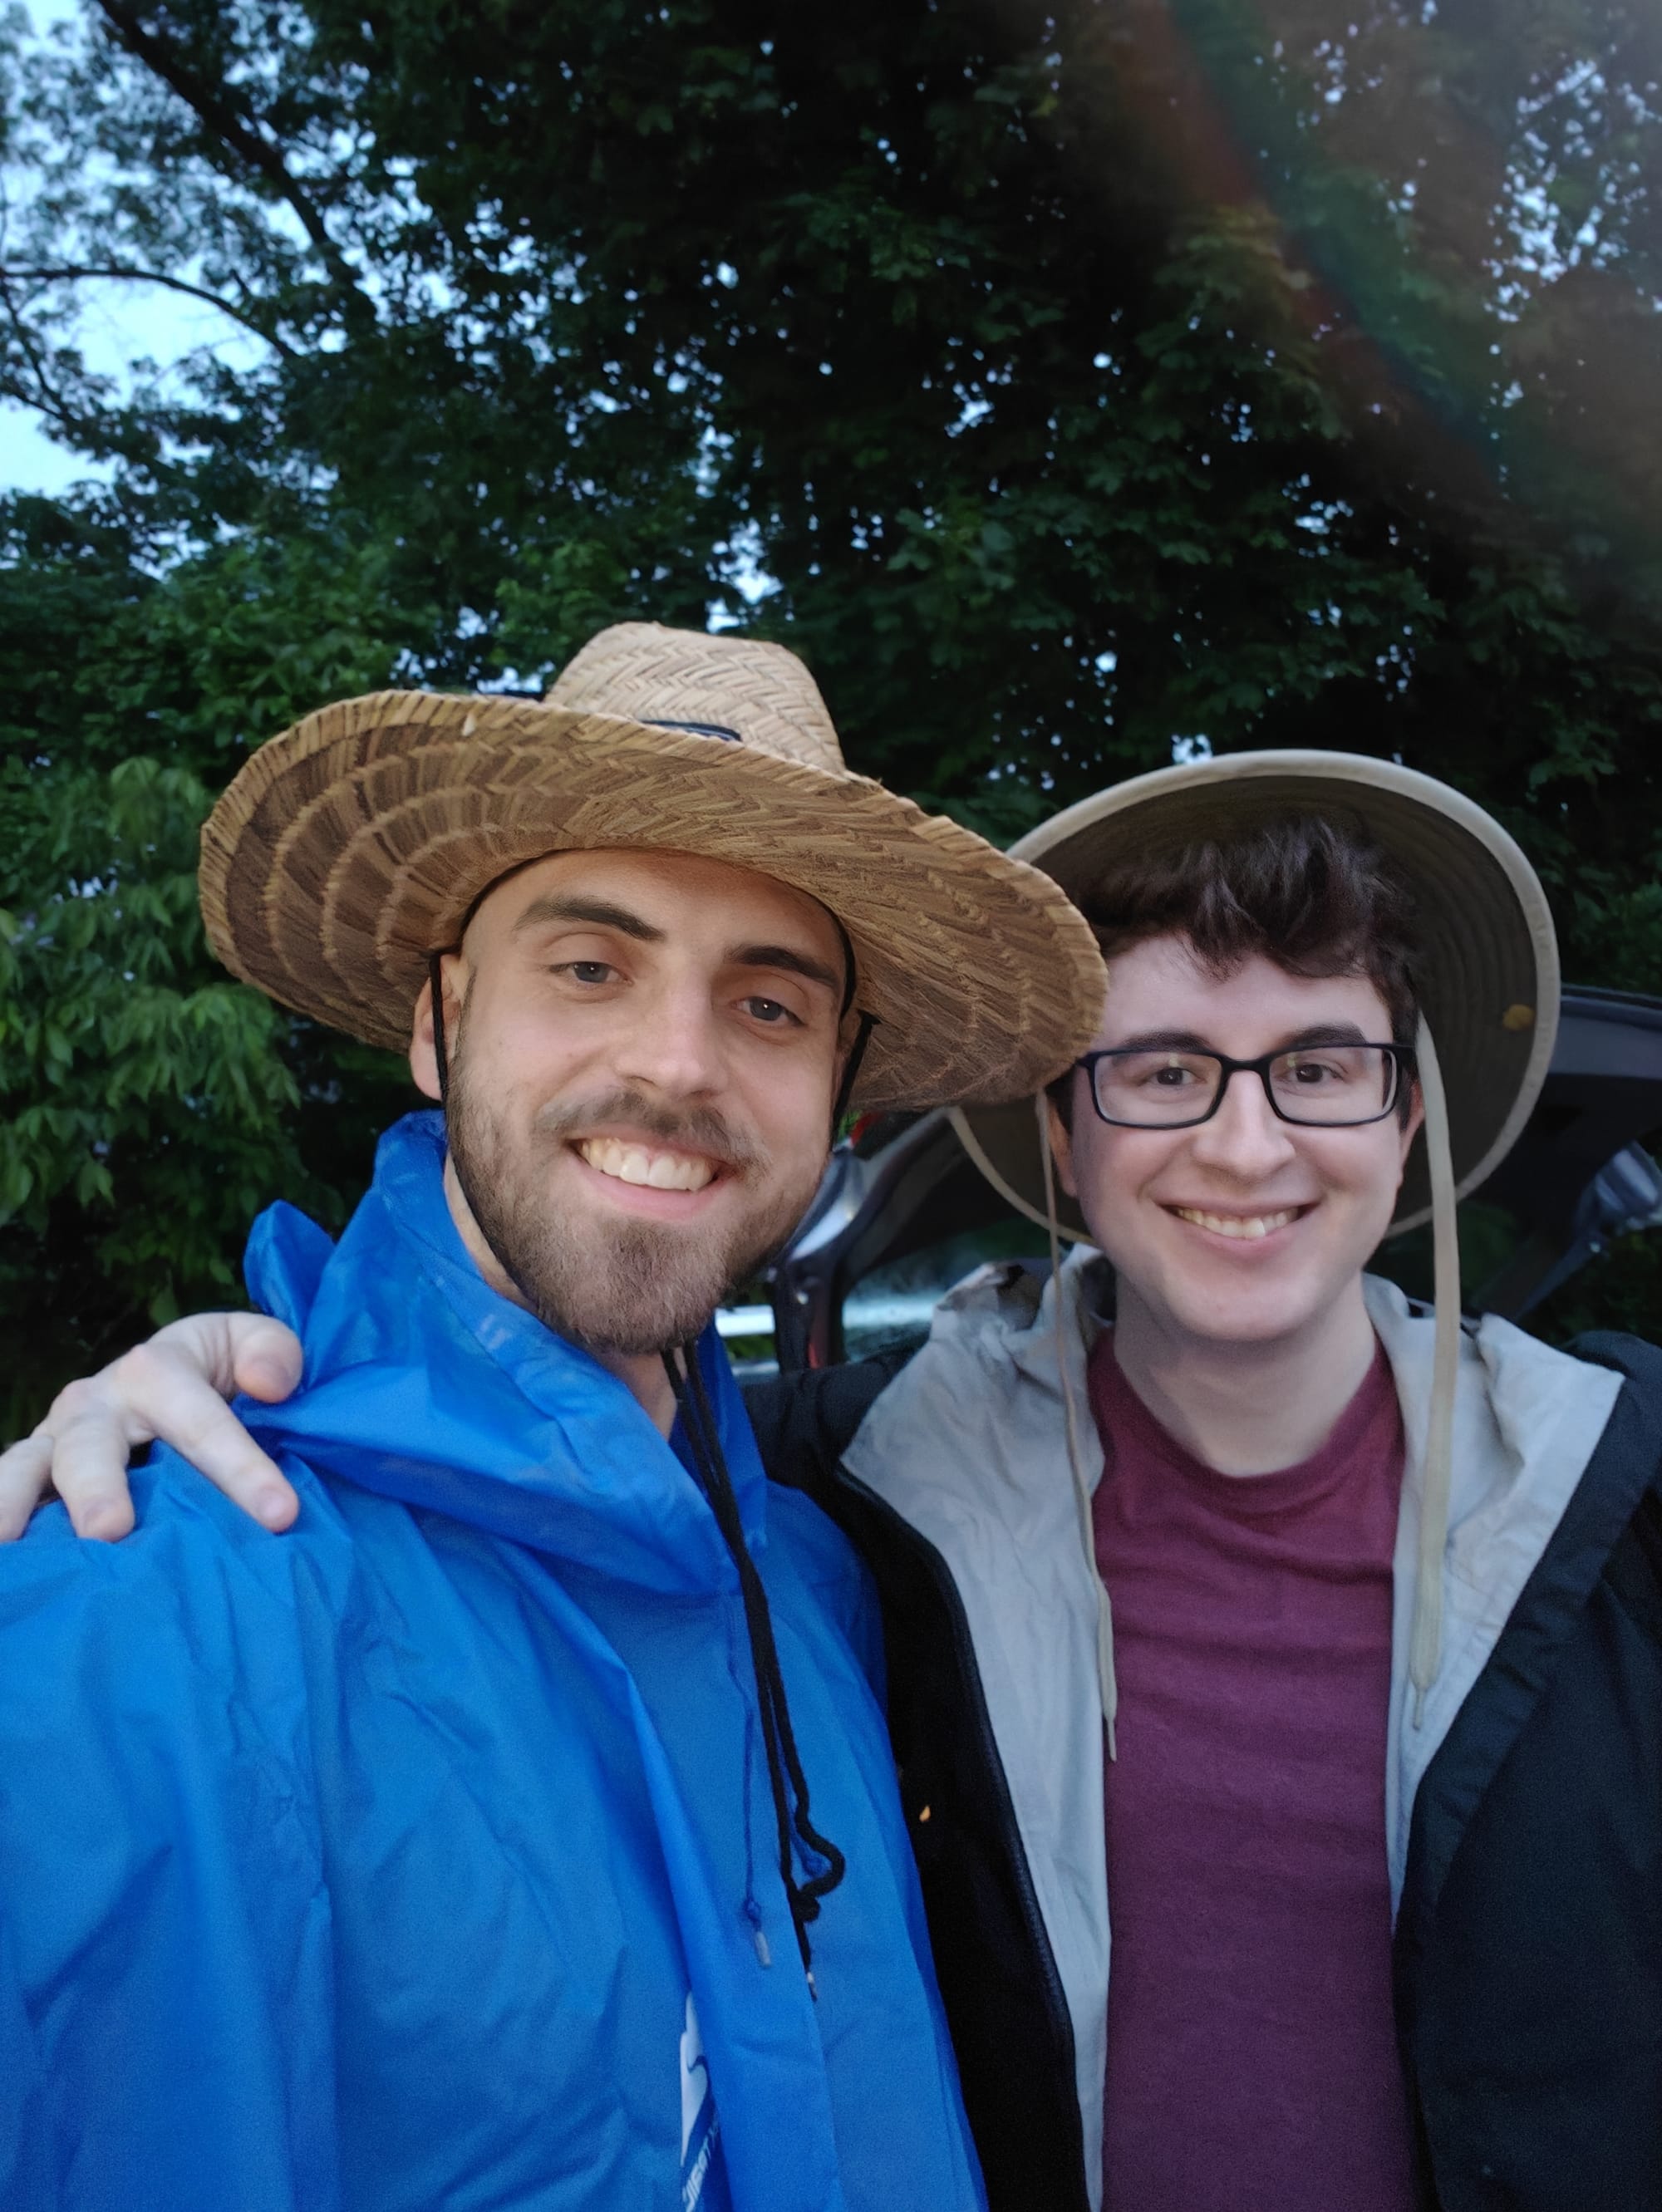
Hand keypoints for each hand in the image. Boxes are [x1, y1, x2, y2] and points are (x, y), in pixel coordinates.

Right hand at [0, 1314, 303, 1541]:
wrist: (160, 1373)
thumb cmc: (219, 1368)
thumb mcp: (254, 1343)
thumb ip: (276, 1353)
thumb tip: (268, 1384)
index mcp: (155, 1370)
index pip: (200, 1421)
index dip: (241, 1467)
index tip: (279, 1515)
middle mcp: (95, 1403)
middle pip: (92, 1445)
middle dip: (98, 1488)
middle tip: (111, 1530)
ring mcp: (57, 1440)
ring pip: (28, 1469)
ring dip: (16, 1504)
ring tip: (9, 1543)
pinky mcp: (36, 1475)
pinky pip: (13, 1494)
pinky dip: (4, 1521)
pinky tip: (11, 1563)